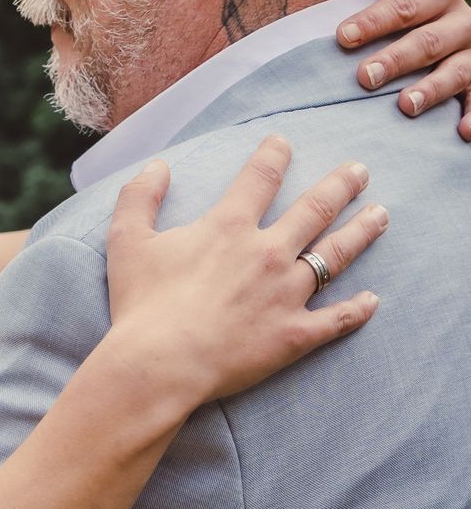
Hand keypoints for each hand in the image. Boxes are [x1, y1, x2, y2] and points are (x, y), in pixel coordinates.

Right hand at [105, 136, 385, 409]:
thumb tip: (157, 166)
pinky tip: (372, 301)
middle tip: (359, 171)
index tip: (283, 143)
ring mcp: (286, 294)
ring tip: (380, 215)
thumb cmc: (141, 304)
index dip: (274, 155)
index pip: (261, 177)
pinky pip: (336, 320)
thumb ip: (140, 197)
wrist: (160, 364)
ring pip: (335, 255)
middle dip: (340, 185)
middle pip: (315, 209)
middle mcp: (267, 252)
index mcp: (229, 226)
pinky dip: (357, 310)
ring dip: (361, 231)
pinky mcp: (294, 334)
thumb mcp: (127, 241)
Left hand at [338, 0, 470, 139]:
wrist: (450, 27)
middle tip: (364, 77)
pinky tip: (462, 133)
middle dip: (396, 59)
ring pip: (458, 70)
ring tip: (406, 106)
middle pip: (429, 41)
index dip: (374, 20)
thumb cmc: (411, 14)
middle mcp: (463, 21)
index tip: (343, 37)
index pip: (404, 6)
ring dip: (433, 89)